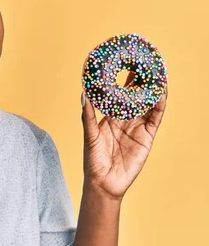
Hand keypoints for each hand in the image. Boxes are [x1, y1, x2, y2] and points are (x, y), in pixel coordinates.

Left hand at [81, 73, 167, 199]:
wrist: (104, 183)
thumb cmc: (92, 161)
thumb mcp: (89, 136)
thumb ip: (88, 115)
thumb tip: (84, 93)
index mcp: (110, 117)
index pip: (119, 94)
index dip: (123, 80)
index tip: (125, 63)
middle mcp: (125, 120)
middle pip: (135, 96)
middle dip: (141, 80)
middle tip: (145, 62)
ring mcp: (137, 127)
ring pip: (147, 104)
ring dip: (152, 90)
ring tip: (157, 73)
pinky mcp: (147, 137)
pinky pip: (154, 119)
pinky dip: (158, 106)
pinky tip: (161, 94)